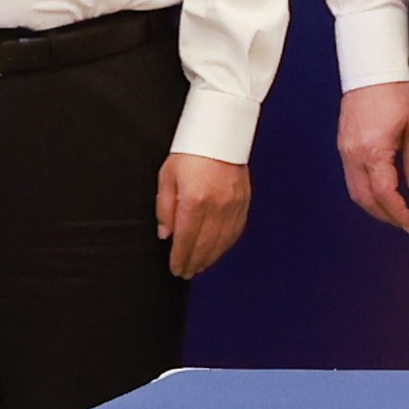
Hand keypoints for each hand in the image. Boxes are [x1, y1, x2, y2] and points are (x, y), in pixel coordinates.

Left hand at [154, 154, 250, 279]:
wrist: (220, 134)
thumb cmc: (190, 153)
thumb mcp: (167, 177)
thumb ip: (164, 208)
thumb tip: (166, 234)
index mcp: (193, 201)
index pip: (185, 239)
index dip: (180, 258)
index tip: (175, 268)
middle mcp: (216, 207)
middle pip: (204, 245)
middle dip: (194, 262)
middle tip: (186, 273)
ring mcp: (233, 205)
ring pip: (222, 241)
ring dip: (211, 257)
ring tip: (200, 267)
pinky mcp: (244, 202)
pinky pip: (236, 230)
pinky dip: (227, 244)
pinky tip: (219, 250)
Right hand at [338, 80, 408, 232]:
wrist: (371, 67)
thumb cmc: (398, 91)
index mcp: (372, 151)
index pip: (383, 194)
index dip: (397, 213)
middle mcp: (353, 154)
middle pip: (363, 198)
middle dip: (383, 215)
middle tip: (402, 223)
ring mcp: (344, 149)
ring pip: (353, 189)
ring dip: (372, 204)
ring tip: (393, 212)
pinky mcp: (343, 143)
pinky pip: (350, 175)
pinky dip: (363, 189)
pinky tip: (379, 191)